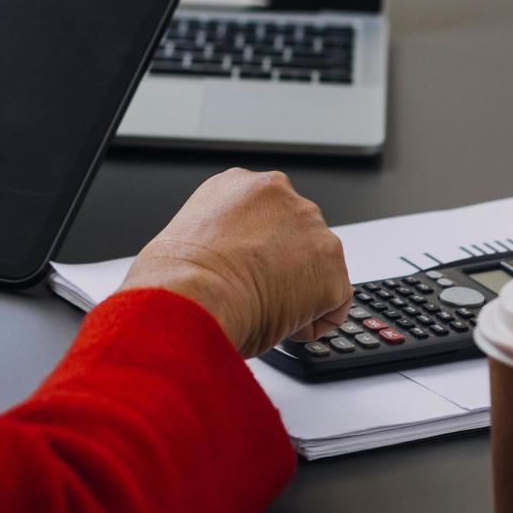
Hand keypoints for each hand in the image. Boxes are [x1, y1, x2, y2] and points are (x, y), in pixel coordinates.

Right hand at [119, 169, 351, 357]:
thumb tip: (228, 269)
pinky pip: (336, 300)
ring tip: (267, 308)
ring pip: (319, 265)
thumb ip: (220, 241)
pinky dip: (317, 319)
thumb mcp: (190, 242)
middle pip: (298, 235)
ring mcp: (310, 225)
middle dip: (285, 266)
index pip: (267, 215)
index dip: (259, 251)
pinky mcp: (330, 262)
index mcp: (239, 185)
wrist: (192, 295)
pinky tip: (287, 327)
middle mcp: (279, 194)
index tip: (249, 271)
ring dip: (301, 290)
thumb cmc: (177, 280)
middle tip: (258, 293)